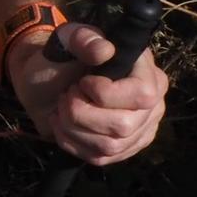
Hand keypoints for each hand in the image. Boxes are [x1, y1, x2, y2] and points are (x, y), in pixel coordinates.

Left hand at [7, 21, 168, 164]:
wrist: (44, 84)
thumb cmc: (62, 59)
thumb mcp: (67, 40)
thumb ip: (84, 38)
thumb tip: (104, 50)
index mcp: (147, 72)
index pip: (142, 94)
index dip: (105, 93)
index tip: (83, 82)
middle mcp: (152, 104)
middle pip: (123, 125)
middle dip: (82, 112)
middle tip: (68, 95)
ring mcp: (140, 129)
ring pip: (109, 146)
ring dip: (73, 128)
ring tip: (62, 108)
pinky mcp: (125, 149)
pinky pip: (100, 158)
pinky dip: (72, 143)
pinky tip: (63, 126)